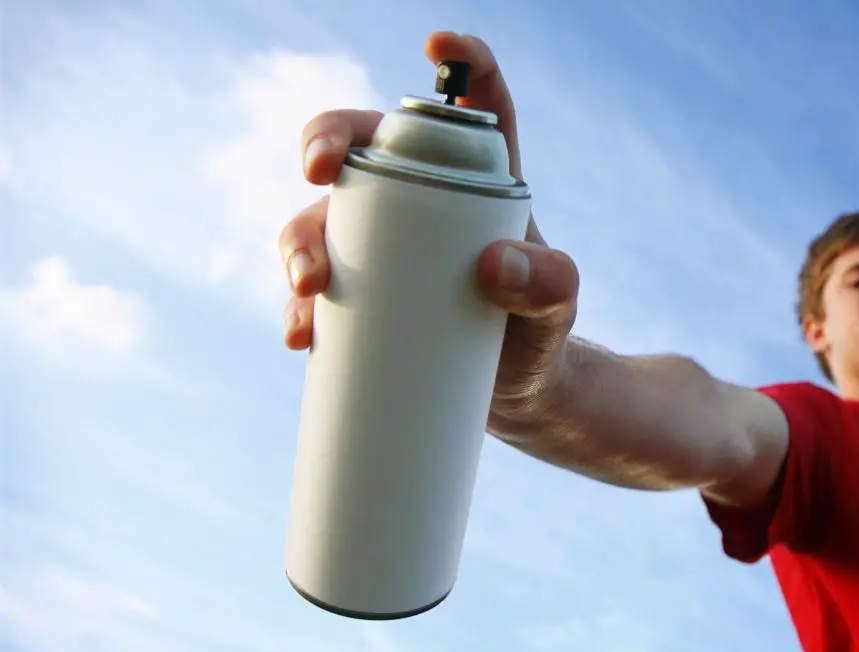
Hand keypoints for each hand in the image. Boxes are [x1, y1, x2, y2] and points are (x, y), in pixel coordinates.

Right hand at [278, 32, 579, 417]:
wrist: (518, 396)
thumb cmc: (543, 336)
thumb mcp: (557, 308)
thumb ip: (549, 284)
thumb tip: (493, 264)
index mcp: (477, 182)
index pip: (473, 104)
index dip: (464, 61)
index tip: (441, 45)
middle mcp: (418, 203)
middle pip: (362, 146)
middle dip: (326, 141)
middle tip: (317, 170)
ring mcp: (380, 250)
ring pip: (320, 219)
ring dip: (300, 241)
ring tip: (309, 287)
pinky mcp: (358, 299)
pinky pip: (311, 292)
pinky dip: (298, 310)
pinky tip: (300, 334)